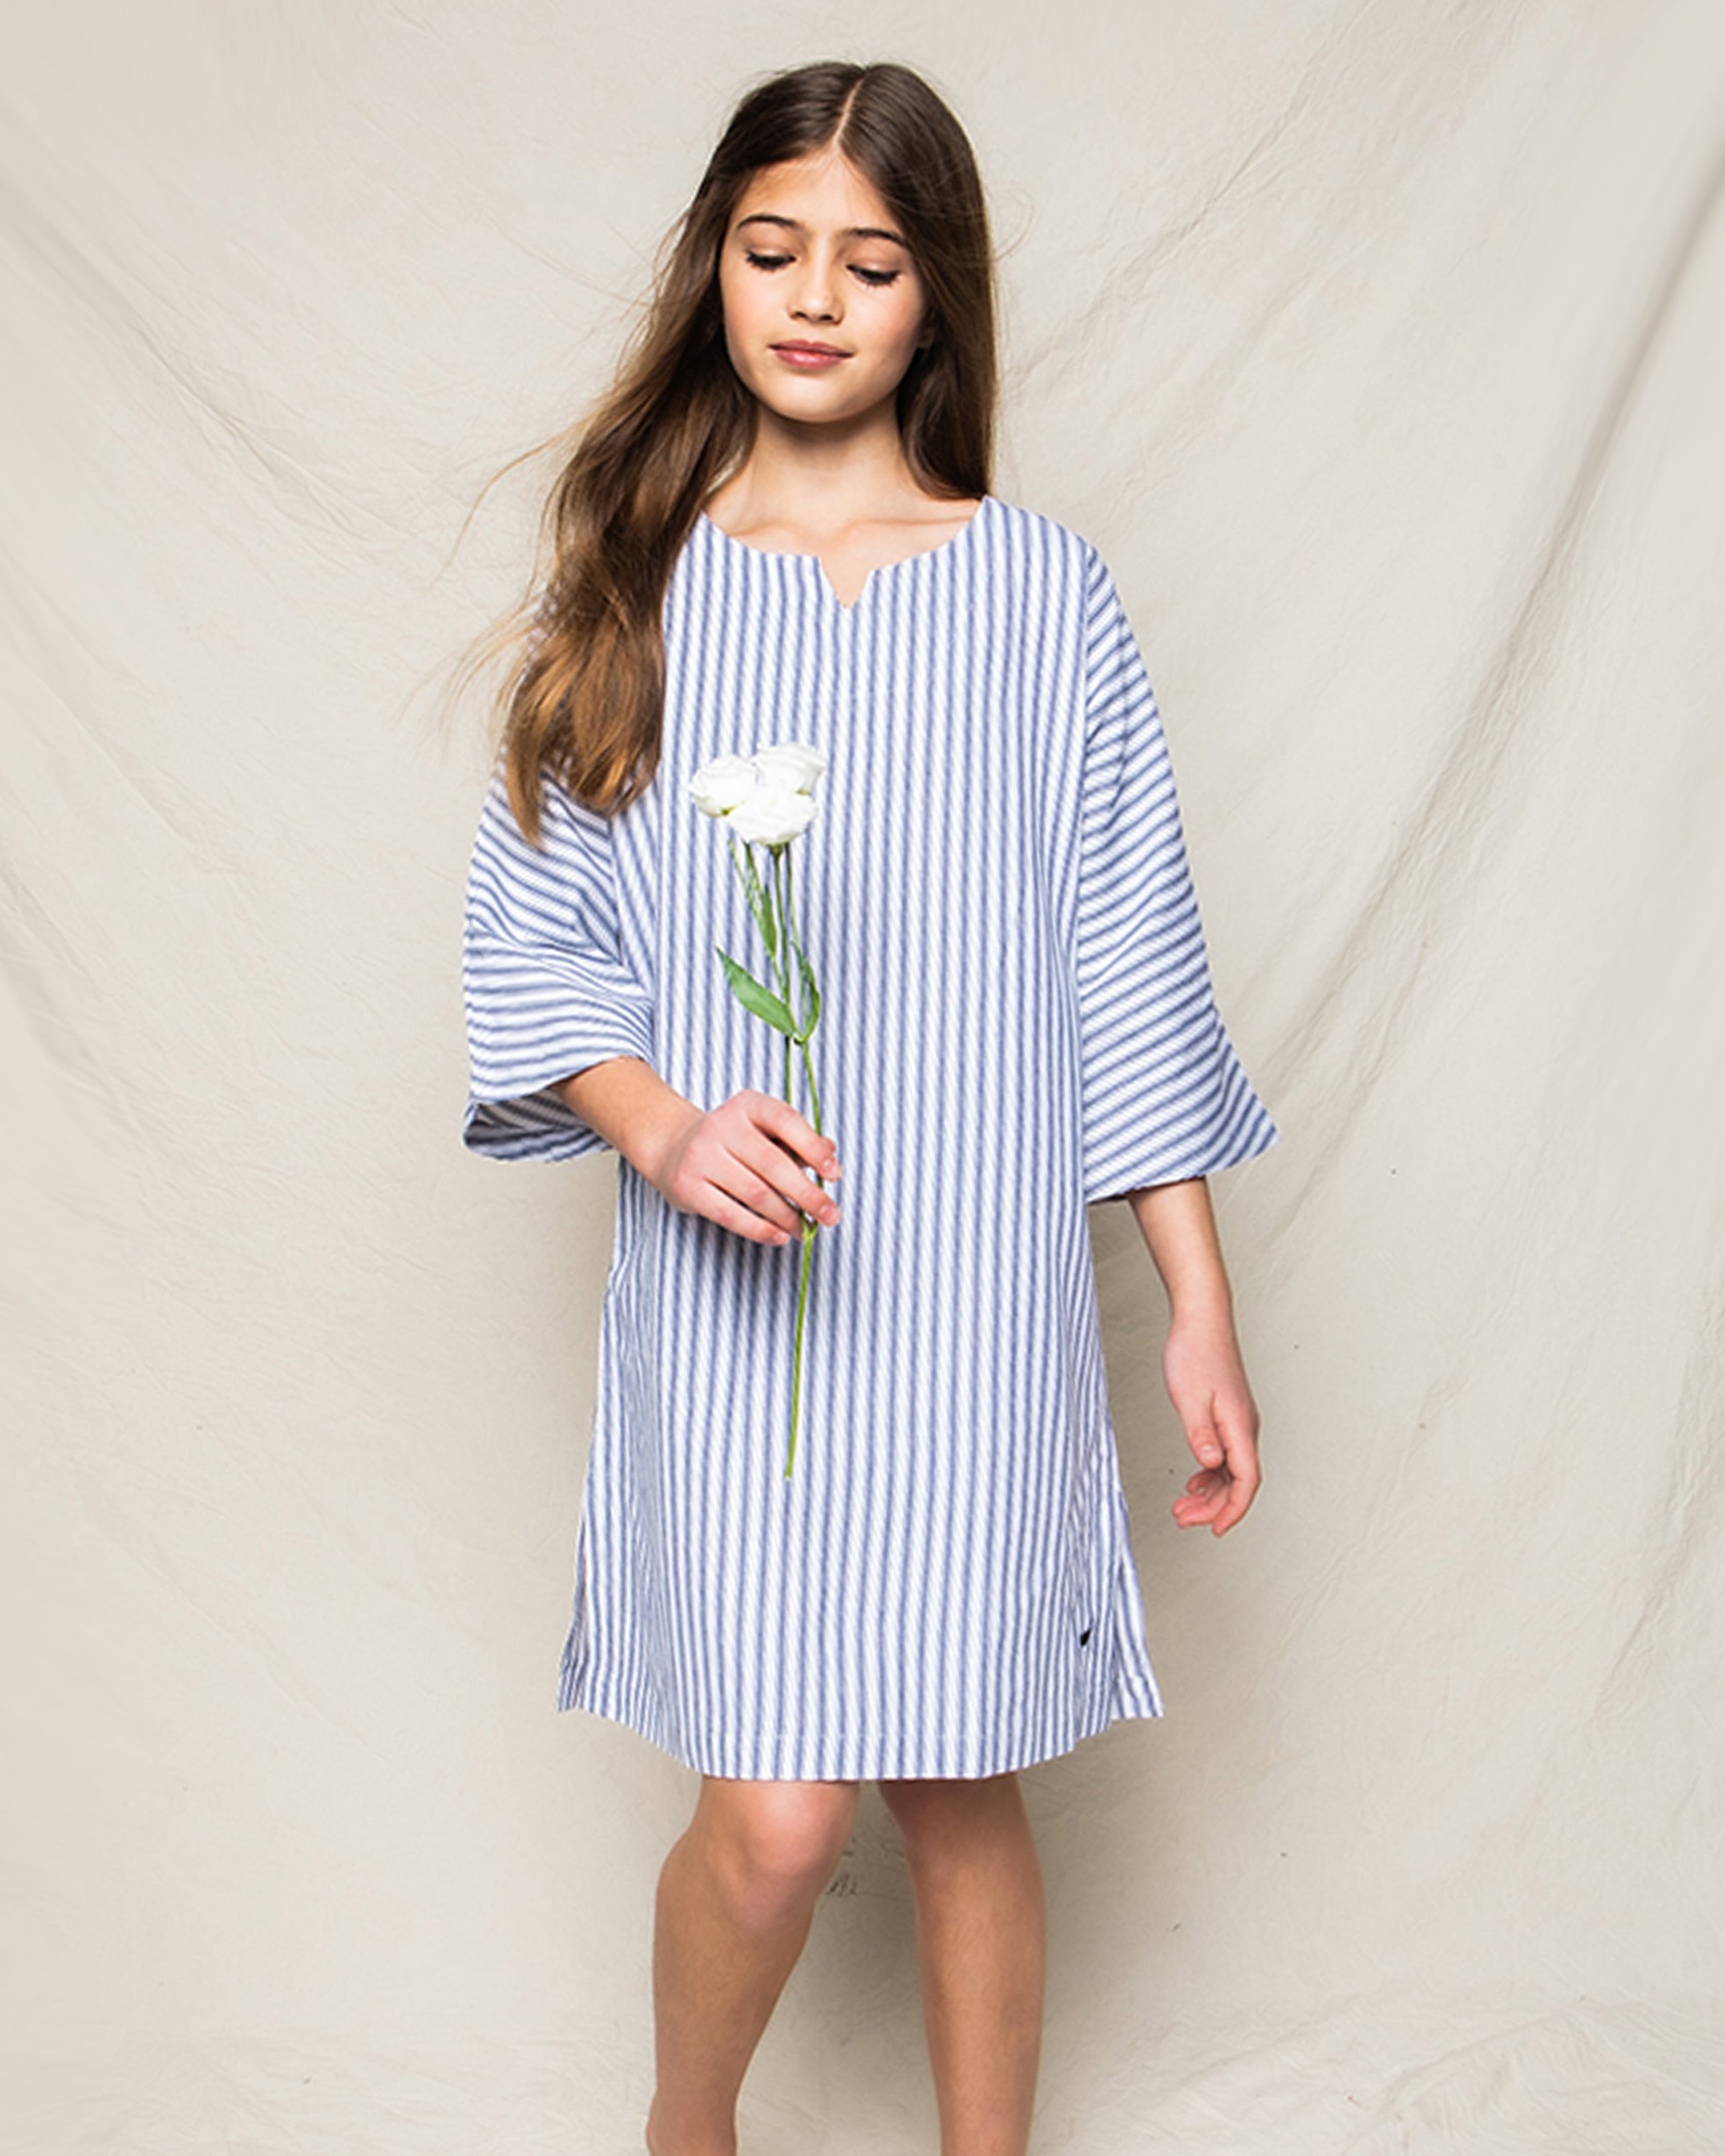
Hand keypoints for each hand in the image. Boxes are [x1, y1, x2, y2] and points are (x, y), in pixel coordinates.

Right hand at [645, 1088, 841, 1246]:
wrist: (672, 1147)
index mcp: (747, 1105)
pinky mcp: (687, 1186)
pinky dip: (760, 1229)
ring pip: (755, 1194)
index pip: (786, 1121)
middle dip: (807, 1194)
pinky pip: (731, 1215)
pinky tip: (780, 1236)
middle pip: (773, 1164)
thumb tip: (831, 1153)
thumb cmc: (731, 1141)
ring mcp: (701, 1156)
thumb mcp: (762, 1130)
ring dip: (787, 1217)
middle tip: (830, 1215)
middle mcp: (721, 1125)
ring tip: (805, 1228)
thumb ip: (796, 1140)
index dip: (813, 1148)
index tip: (835, 1174)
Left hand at [1162, 1308, 1261, 1535]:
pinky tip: (1194, 1481)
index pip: (1247, 1480)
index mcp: (1239, 1425)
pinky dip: (1210, 1473)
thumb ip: (1199, 1433)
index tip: (1215, 1529)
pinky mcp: (1228, 1414)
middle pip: (1240, 1481)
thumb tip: (1210, 1464)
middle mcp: (1244, 1426)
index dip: (1234, 1510)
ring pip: (1232, 1470)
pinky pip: (1225, 1455)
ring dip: (1210, 1492)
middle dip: (1214, 1507)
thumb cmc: (1194, 1352)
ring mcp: (1237, 1420)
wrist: (1201, 1318)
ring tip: (1181, 1506)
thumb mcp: (1188, 1396)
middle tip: (1182, 1519)